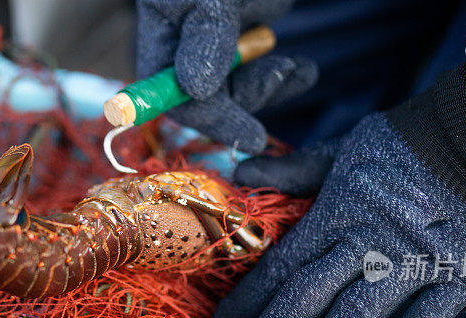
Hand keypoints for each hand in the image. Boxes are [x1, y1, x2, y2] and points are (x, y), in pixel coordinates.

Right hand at [136, 0, 316, 153]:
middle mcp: (185, 44)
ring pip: (239, 89)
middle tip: (281, 80)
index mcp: (162, 34)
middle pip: (208, 99)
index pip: (172, 95)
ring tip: (299, 71)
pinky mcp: (248, 38)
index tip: (249, 135)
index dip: (210, 119)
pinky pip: (262, 71)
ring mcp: (219, 43)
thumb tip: (194, 91)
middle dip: (247, 99)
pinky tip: (303, 71)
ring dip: (270, 87)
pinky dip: (284, 76)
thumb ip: (204, 39)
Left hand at [213, 65, 465, 317]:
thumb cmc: (403, 148)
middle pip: (308, 297)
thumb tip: (243, 172)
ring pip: (356, 317)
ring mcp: (414, 264)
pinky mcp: (457, 280)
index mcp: (338, 211)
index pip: (283, 264)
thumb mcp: (341, 151)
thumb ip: (293, 171)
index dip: (250, 299)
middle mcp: (369, 241)